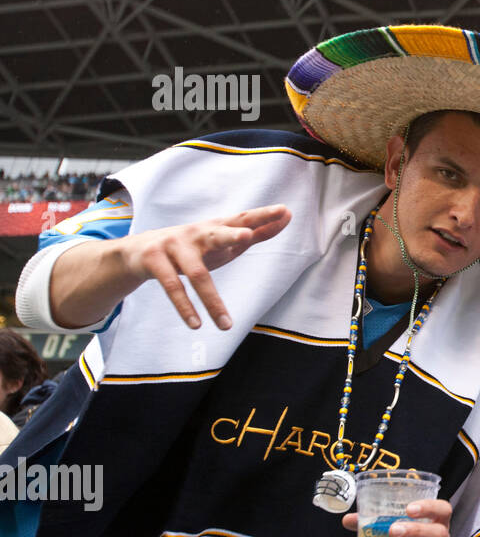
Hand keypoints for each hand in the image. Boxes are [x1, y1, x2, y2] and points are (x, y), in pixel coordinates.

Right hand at [119, 204, 290, 328]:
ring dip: (212, 301)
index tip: (284, 211)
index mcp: (215, 227)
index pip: (242, 219)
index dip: (263, 216)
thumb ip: (255, 231)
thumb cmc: (192, 247)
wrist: (136, 251)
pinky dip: (185, 307)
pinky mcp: (154, 260)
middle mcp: (196, 233)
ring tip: (226, 325)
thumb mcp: (222, 241)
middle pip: (217, 234)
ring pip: (196, 274)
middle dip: (231, 235)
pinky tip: (196, 324)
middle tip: (246, 236)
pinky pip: (173, 287)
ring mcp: (173, 245)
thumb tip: (287, 217)